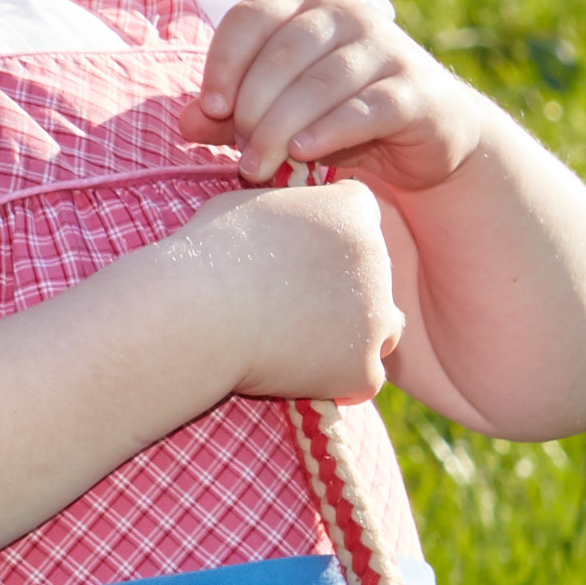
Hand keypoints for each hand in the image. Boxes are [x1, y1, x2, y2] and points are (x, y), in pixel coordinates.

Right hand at [182, 176, 410, 401]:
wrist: (202, 313)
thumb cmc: (212, 253)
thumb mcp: (248, 205)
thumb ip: (284, 213)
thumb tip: (281, 224)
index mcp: (350, 211)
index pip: (361, 212)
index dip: (333, 229)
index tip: (302, 246)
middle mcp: (376, 260)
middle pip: (373, 272)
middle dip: (342, 284)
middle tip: (291, 299)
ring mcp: (375, 317)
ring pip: (383, 327)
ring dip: (355, 333)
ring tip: (306, 341)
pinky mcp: (363, 367)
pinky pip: (364, 377)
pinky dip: (338, 379)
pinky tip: (301, 374)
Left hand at [201, 0, 484, 191]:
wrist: (430, 137)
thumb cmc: (341, 117)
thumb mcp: (280, 113)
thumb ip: (232, 113)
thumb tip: (187, 121)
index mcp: (307, 9)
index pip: (253, 15)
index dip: (224, 60)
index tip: (211, 107)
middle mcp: (347, 17)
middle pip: (284, 53)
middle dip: (253, 108)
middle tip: (242, 154)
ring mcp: (386, 49)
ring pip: (321, 83)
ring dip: (282, 127)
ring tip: (259, 166)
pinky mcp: (416, 90)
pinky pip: (367, 107)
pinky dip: (330, 130)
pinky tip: (303, 152)